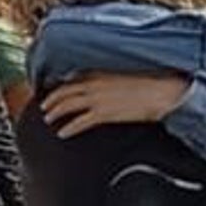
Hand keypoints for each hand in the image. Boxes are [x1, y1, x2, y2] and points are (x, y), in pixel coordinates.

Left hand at [41, 73, 189, 138]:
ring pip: (67, 105)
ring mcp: (97, 99)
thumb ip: (106, 79)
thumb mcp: (123, 75)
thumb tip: (100, 85)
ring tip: (48, 119)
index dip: (59, 86)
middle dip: (51, 100)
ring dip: (54, 113)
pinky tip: (62, 133)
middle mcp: (94, 83)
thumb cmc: (148, 83)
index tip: (53, 90)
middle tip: (44, 107)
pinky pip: (80, 122)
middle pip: (63, 92)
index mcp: (99, 72)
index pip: (71, 78)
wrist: (162, 91)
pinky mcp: (104, 114)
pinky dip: (69, 128)